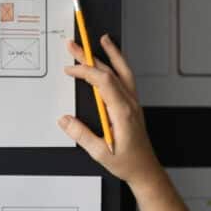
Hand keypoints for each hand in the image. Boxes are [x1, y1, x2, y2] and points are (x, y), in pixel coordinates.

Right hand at [60, 35, 161, 188]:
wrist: (145, 170)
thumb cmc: (127, 162)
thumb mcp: (100, 153)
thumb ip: (82, 135)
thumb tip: (65, 120)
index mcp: (123, 112)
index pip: (104, 82)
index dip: (86, 71)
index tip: (70, 69)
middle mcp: (130, 104)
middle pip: (110, 72)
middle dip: (90, 57)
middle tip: (74, 44)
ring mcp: (133, 103)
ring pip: (123, 72)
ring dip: (111, 55)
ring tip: (103, 40)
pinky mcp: (132, 106)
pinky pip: (127, 80)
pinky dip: (119, 66)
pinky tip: (113, 62)